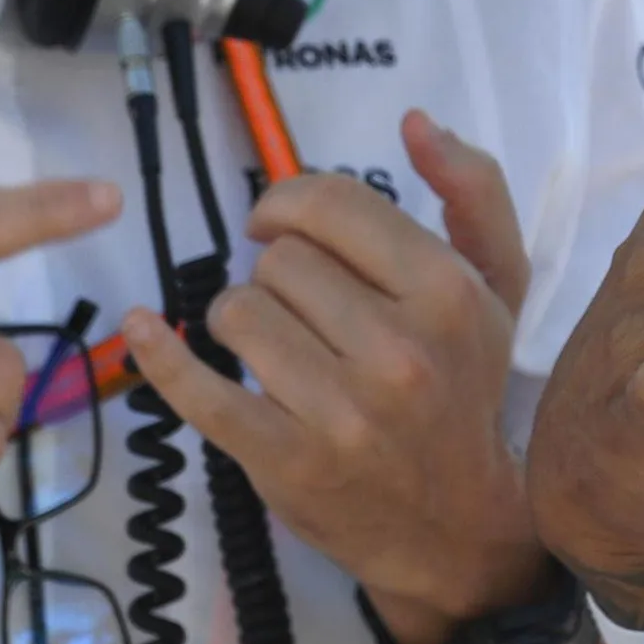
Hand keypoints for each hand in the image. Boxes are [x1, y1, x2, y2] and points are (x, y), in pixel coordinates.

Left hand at [125, 112, 549, 643]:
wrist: (453, 522)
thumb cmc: (463, 386)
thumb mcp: (498, 283)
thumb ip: (472, 191)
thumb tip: (414, 122)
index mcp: (446, 293)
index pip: (330, 204)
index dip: (287, 202)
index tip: (277, 225)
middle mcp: (398, 351)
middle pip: (278, 258)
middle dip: (277, 272)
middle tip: (304, 308)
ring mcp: (339, 412)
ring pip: (236, 312)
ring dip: (241, 320)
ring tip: (274, 346)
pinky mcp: (286, 461)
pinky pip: (199, 391)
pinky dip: (162, 356)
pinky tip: (145, 328)